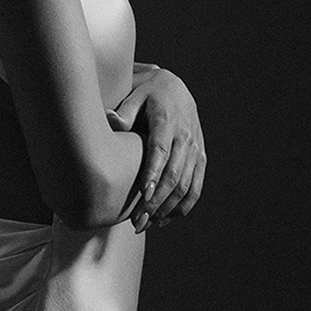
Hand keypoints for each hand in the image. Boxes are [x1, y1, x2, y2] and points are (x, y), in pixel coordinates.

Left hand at [111, 64, 204, 232]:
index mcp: (167, 120)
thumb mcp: (134, 95)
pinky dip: (183, 206)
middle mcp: (185, 136)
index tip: (143, 196)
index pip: (161, 150)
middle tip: (138, 221)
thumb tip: (110, 119)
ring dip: (168, 209)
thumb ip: (124, 111)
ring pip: (186, 186)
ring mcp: (195, 148)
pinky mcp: (200, 157)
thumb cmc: (147, 93)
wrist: (174, 86)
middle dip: (157, 202)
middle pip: (174, 175)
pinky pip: (196, 187)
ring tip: (147, 223)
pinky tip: (165, 219)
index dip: (153, 175)